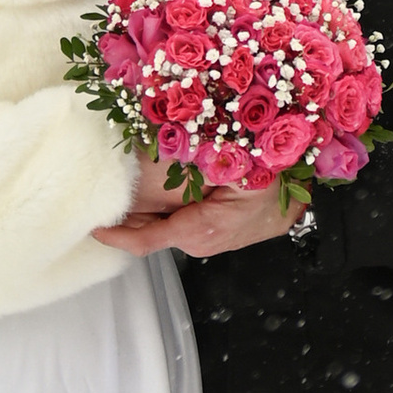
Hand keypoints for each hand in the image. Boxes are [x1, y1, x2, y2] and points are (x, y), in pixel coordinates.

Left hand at [93, 171, 296, 260]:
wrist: (300, 194)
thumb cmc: (274, 178)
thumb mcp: (234, 163)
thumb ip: (194, 159)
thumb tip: (153, 151)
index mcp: (199, 229)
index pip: (144, 241)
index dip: (114, 235)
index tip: (92, 224)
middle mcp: (197, 240)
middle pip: (147, 233)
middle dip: (122, 216)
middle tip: (98, 194)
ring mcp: (204, 239)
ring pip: (160, 226)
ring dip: (140, 210)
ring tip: (118, 188)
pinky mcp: (209, 232)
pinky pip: (175, 222)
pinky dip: (159, 208)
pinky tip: (150, 189)